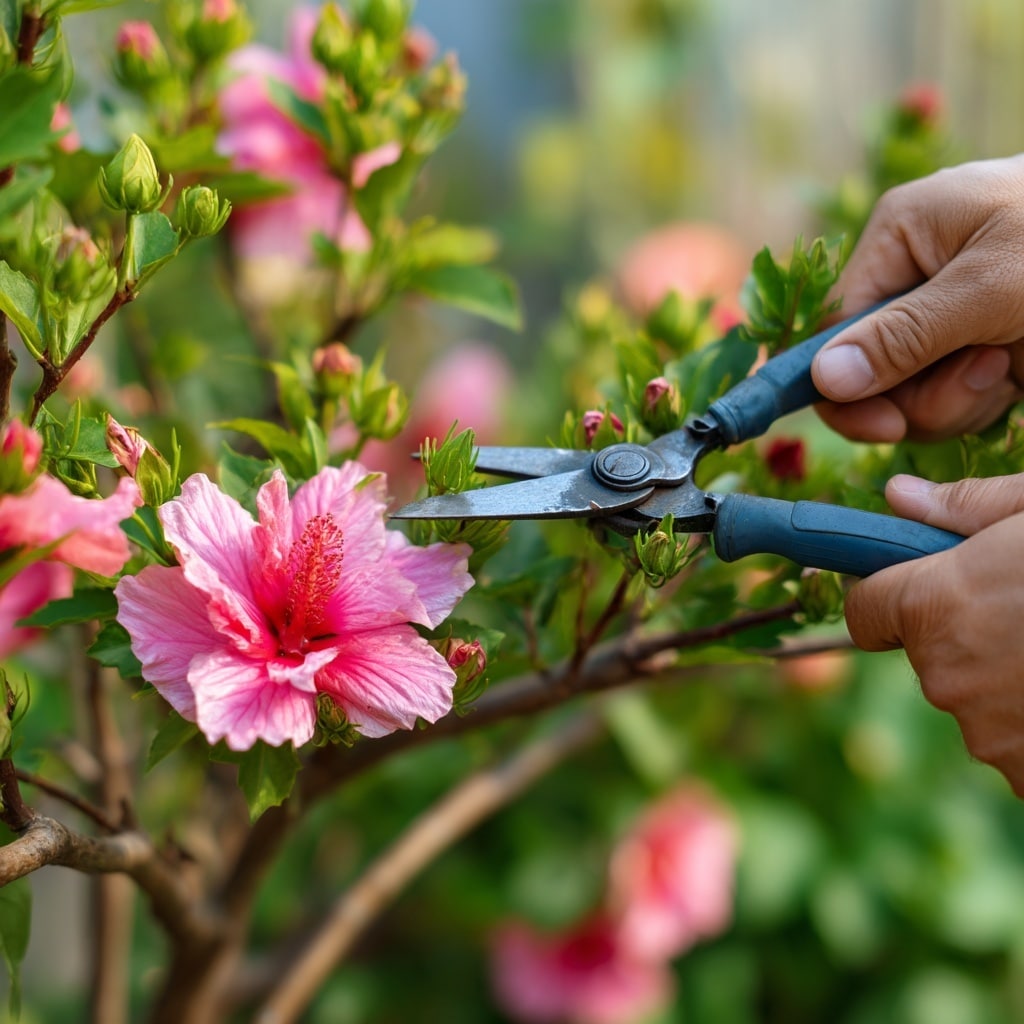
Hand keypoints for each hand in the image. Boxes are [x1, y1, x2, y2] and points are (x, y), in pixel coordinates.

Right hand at [811, 156, 1023, 441]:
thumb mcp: (990, 288)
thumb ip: (904, 336)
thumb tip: (822, 379)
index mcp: (904, 236)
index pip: (836, 324)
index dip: (846, 381)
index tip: (881, 426)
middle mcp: (918, 276)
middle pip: (871, 367)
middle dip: (920, 390)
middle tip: (984, 373)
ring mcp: (953, 316)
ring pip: (911, 392)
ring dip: (958, 398)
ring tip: (1009, 363)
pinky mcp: (986, 346)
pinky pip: (953, 399)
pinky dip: (983, 401)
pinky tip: (1017, 372)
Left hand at [845, 473, 1023, 793]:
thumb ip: (966, 507)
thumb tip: (896, 496)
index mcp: (935, 605)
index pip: (864, 610)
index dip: (886, 593)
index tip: (912, 584)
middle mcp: (946, 676)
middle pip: (929, 653)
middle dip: (966, 630)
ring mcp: (990, 736)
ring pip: (977, 699)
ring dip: (1008, 678)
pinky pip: (1017, 742)